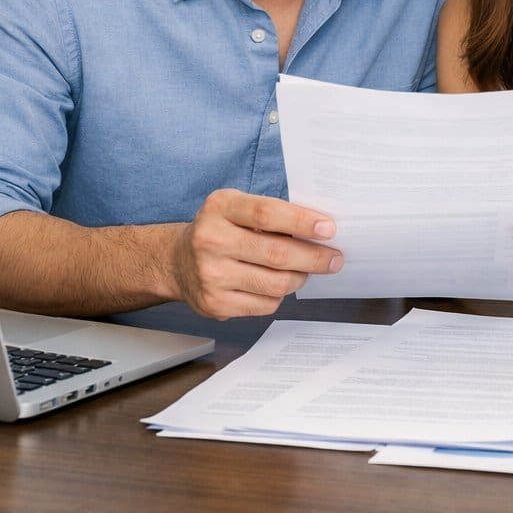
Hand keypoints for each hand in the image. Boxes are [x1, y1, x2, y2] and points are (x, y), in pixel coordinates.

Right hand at [170, 188, 342, 318]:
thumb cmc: (221, 230)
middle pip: (277, 254)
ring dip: (300, 278)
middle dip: (314, 258)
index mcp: (220, 207)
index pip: (267, 213)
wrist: (177, 262)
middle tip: (335, 258)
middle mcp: (210, 239)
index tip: (329, 229)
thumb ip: (273, 215)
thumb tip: (321, 230)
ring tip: (305, 271)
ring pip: (276, 284)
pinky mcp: (214, 303)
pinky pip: (265, 305)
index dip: (302, 222)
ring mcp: (210, 274)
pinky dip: (279, 296)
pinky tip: (276, 285)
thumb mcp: (238, 208)